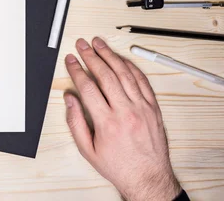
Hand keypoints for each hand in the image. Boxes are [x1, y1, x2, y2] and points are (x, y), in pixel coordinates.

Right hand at [64, 38, 180, 200]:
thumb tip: (70, 99)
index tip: (71, 60)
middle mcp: (126, 112)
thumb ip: (75, 122)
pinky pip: (142, 81)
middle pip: (106, 75)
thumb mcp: (87, 150)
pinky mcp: (153, 108)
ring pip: (125, 73)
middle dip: (91, 56)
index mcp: (107, 123)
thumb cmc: (118, 166)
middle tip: (82, 45)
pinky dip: (131, 67)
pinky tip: (121, 59)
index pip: (88, 87)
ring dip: (110, 55)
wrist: (148, 178)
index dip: (77, 70)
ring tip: (100, 44)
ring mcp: (142, 108)